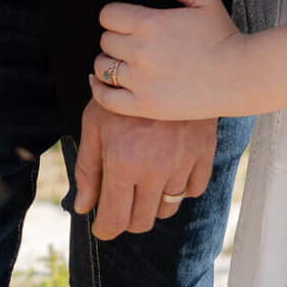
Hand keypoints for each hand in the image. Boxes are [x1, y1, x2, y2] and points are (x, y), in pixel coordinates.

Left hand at [72, 97, 216, 239]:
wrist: (166, 57)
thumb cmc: (123, 89)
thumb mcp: (95, 121)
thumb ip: (87, 168)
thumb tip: (83, 207)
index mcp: (123, 161)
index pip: (115, 220)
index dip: (105, 229)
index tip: (102, 225)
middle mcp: (155, 167)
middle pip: (142, 221)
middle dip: (127, 218)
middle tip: (121, 201)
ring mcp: (183, 160)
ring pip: (168, 208)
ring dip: (153, 203)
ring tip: (144, 181)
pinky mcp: (204, 151)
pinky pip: (194, 190)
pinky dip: (181, 187)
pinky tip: (169, 170)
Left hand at [89, 0, 246, 120]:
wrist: (239, 76)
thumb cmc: (223, 35)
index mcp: (150, 23)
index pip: (108, 15)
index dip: (116, 15)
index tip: (126, 20)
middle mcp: (140, 51)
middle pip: (105, 39)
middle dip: (115, 36)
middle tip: (132, 40)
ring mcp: (140, 81)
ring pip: (102, 67)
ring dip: (109, 60)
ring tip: (123, 60)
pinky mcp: (144, 105)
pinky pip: (106, 98)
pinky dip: (98, 88)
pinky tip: (101, 81)